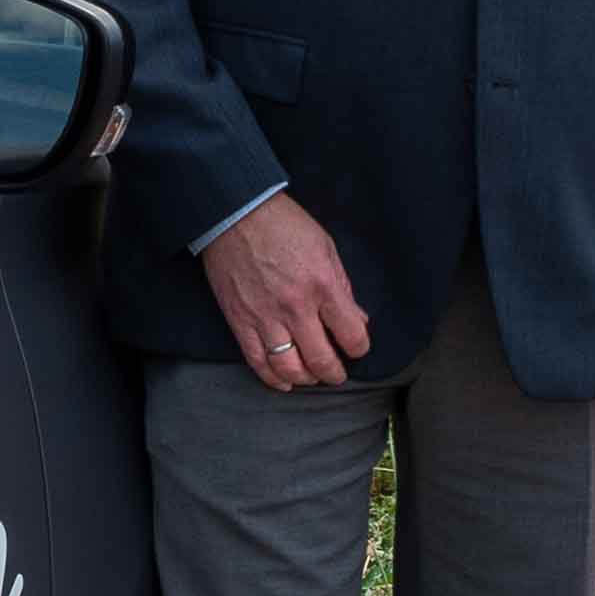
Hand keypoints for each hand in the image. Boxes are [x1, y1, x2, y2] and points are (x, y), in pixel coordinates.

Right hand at [202, 197, 373, 391]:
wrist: (235, 213)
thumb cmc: (283, 225)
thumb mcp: (326, 247)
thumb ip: (343, 287)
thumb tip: (357, 318)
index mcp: (322, 285)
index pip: (351, 334)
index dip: (359, 347)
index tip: (356, 347)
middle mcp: (295, 306)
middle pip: (322, 360)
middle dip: (335, 373)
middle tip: (337, 373)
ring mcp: (265, 317)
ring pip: (290, 368)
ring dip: (306, 378)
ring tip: (312, 376)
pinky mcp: (240, 321)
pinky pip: (257, 361)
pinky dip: (273, 378)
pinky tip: (284, 382)